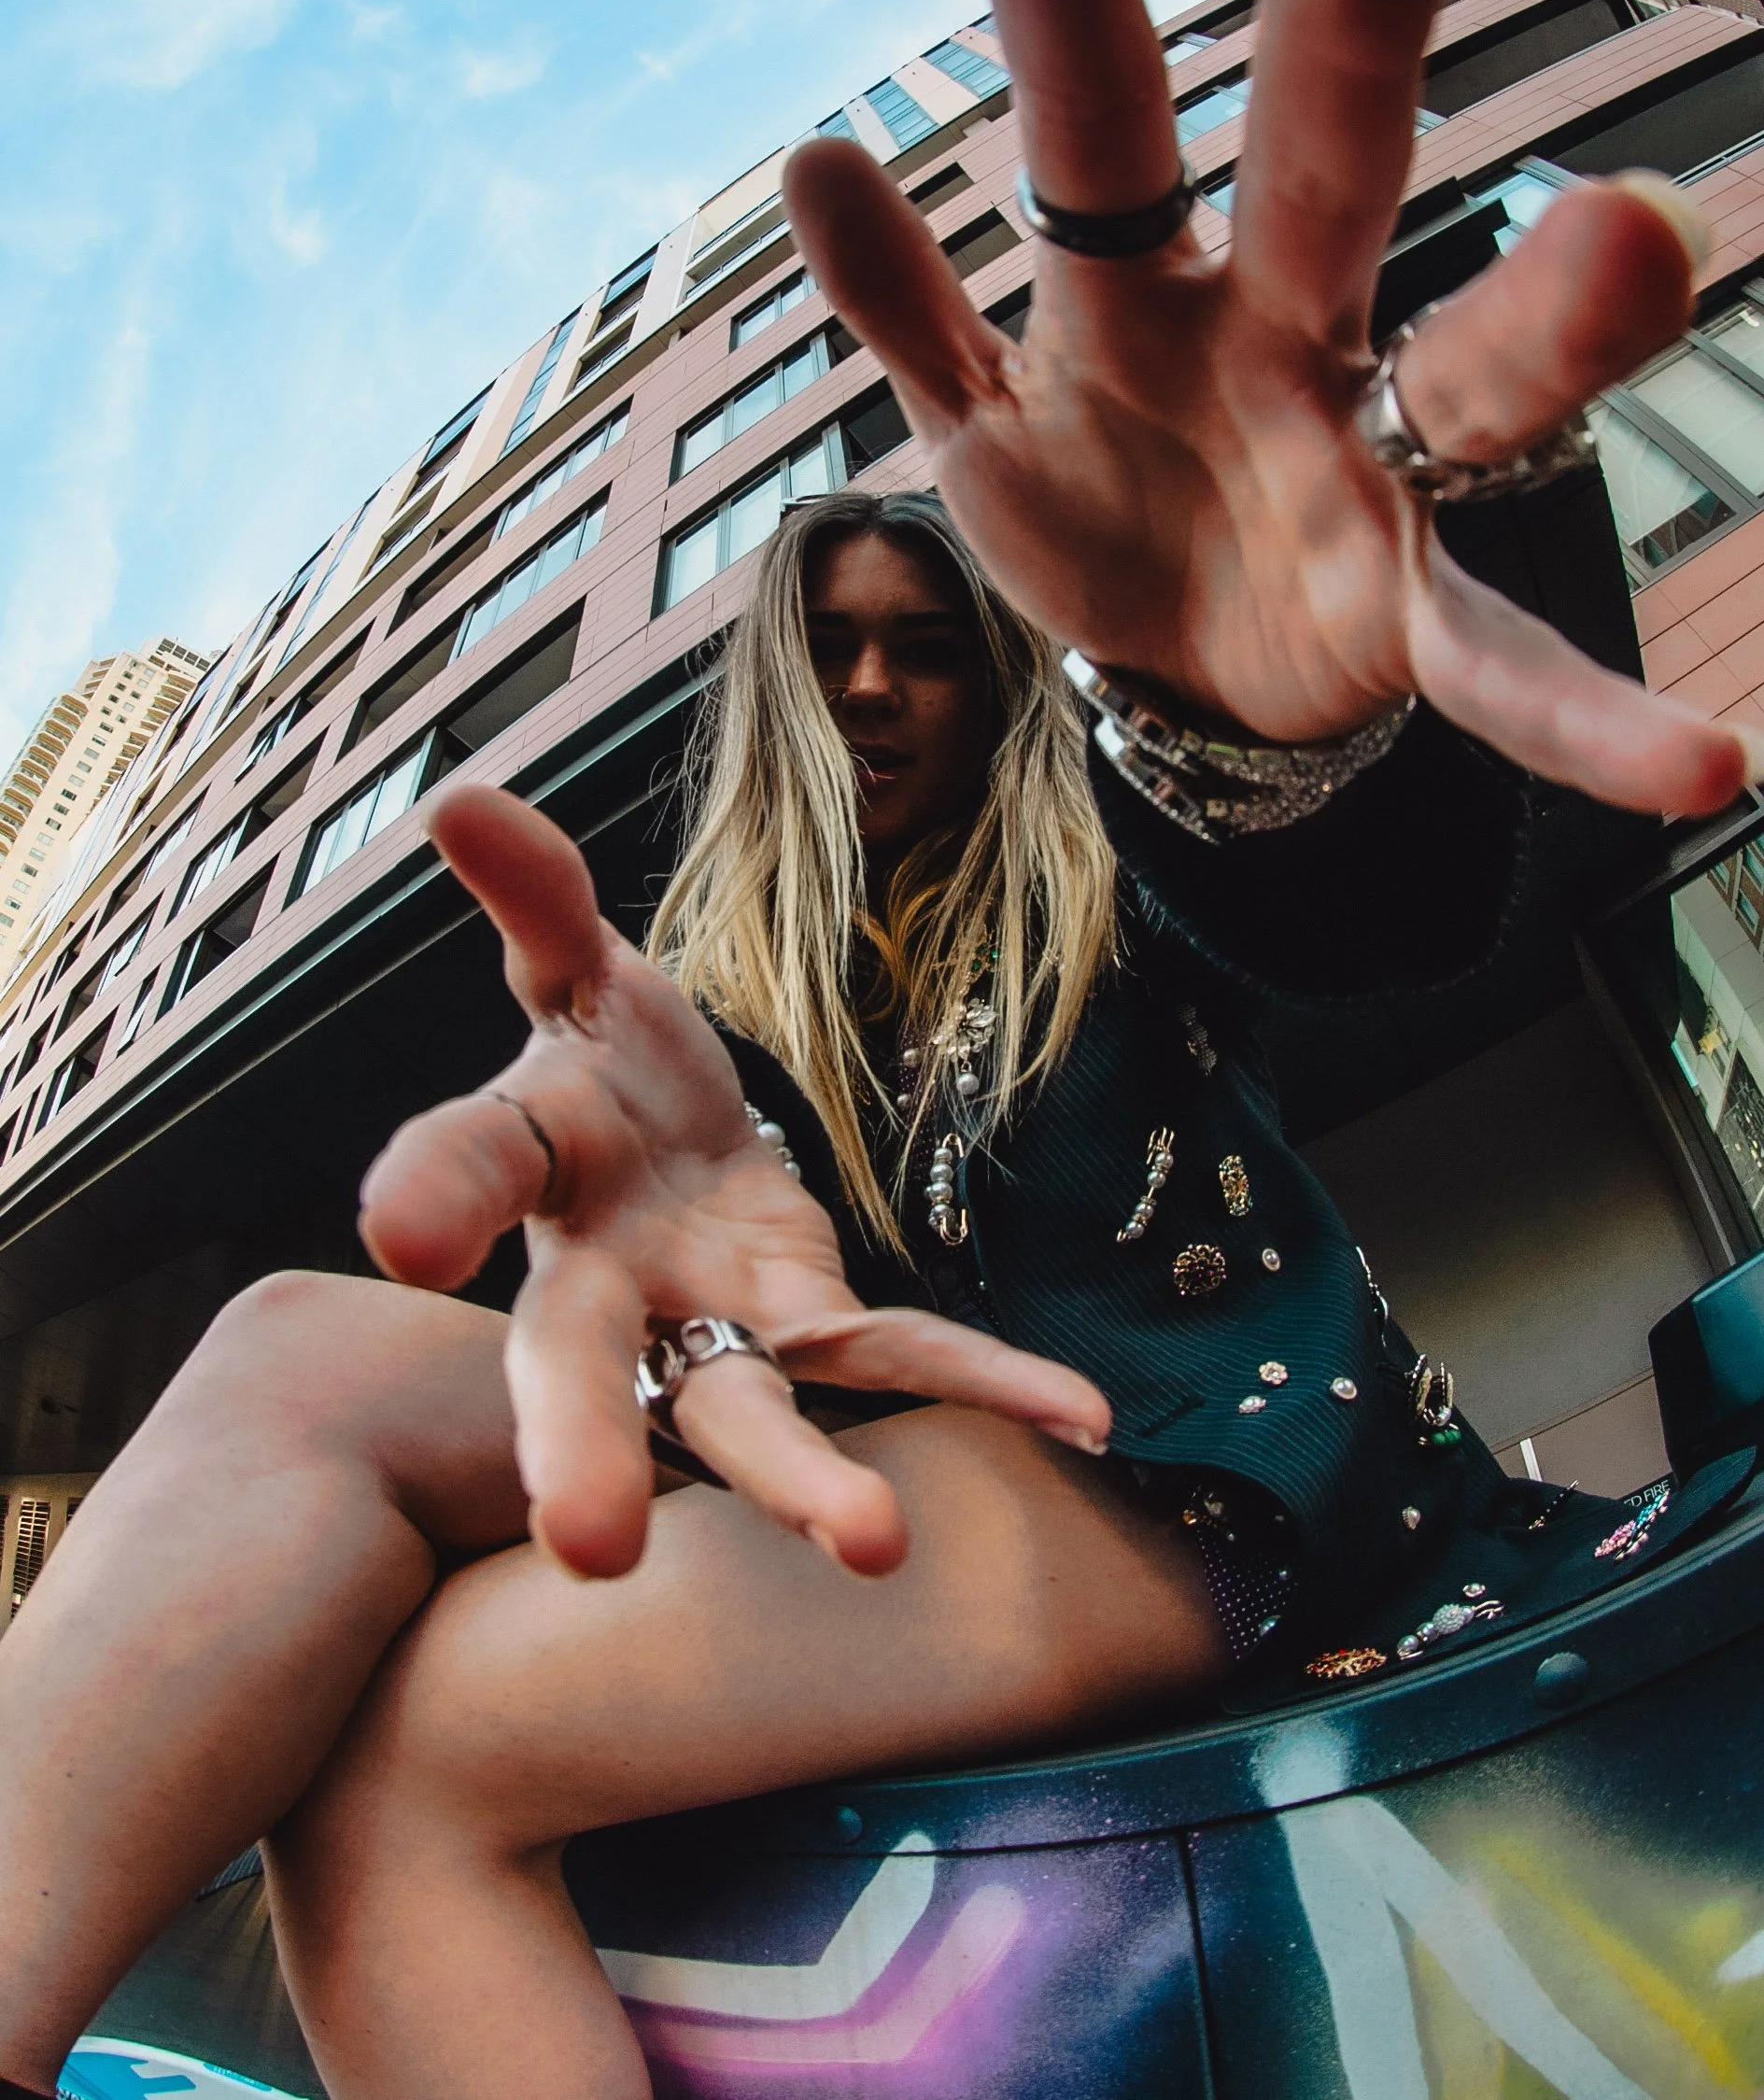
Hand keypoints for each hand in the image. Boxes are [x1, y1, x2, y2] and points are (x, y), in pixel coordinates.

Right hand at [359, 783, 1108, 1578]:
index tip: (401, 1234)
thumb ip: (537, 896)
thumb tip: (461, 797)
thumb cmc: (598, 1062)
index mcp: (527, 1158)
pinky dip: (984, 1382)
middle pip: (577, 1360)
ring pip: (735, 1409)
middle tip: (593, 1545)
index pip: (472, 1166)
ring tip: (876, 1543)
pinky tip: (1087, 1416)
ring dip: (797, 1479)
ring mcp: (702, 1319)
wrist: (658, 1142)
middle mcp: (598, 1275)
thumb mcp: (572, 967)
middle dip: (581, 1442)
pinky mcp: (803, 1321)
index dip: (434, 1195)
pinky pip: (890, 1356)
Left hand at [782, 0, 1750, 818]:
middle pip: (1315, 180)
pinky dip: (1590, 716)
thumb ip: (911, 302)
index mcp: (1147, 297)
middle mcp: (1281, 347)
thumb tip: (821, 158)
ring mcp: (1362, 481)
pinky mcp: (1413, 626)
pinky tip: (1706, 768)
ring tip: (1645, 233)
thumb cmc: (1104, 502)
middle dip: (1335, 39)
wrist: (1191, 670)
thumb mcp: (981, 412)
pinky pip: (1507, 673)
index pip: (1100, 123)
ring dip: (1553, 312)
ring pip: (1469, 378)